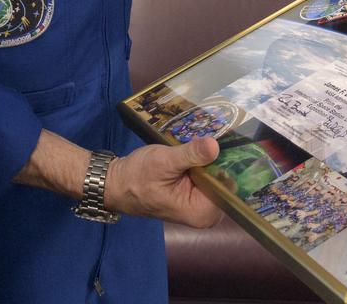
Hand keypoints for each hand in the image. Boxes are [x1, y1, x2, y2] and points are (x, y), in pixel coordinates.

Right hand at [104, 136, 222, 228]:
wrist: (118, 183)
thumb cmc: (138, 177)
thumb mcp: (163, 162)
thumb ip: (190, 155)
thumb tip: (215, 146)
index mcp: (202, 213)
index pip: (229, 186)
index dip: (227, 163)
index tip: (225, 140)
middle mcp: (207, 213)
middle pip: (225, 181)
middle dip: (218, 158)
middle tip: (211, 134)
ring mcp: (202, 203)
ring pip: (217, 175)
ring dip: (210, 157)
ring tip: (202, 139)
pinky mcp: (195, 193)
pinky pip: (208, 175)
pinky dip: (203, 161)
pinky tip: (196, 147)